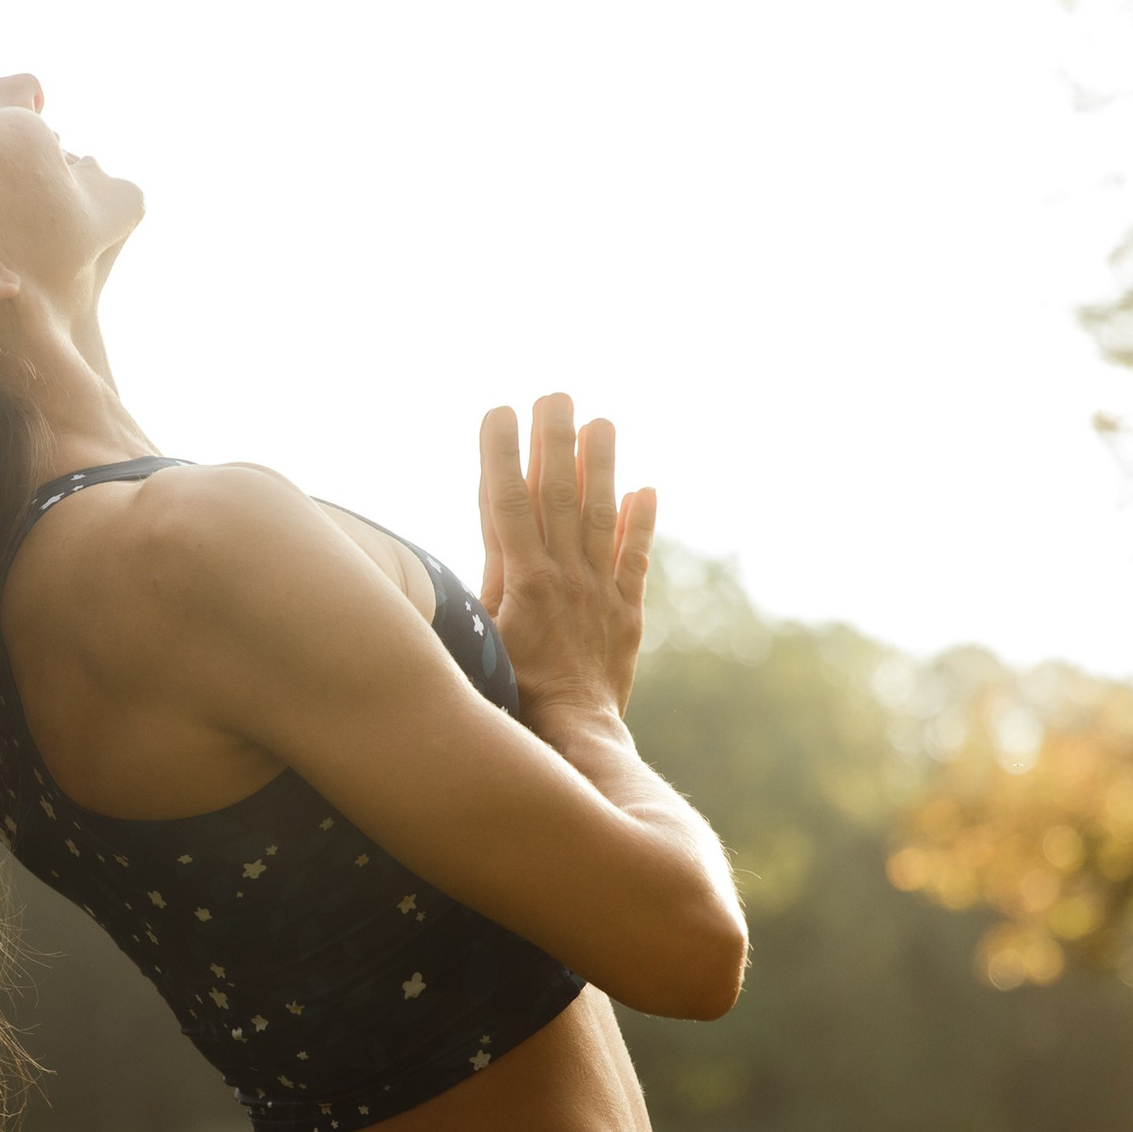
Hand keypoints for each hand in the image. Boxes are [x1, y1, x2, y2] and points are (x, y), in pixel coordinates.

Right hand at [475, 394, 655, 727]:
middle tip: (555, 395)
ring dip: (600, 467)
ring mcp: (600, 592)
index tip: (500, 411)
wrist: (575, 736)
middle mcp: (565, 577)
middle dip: (555, 441)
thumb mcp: (487, 633)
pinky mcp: (625, 613)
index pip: (509, 502)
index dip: (503, 454)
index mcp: (524, 581)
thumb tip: (497, 521)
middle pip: (557, 496)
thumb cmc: (515, 693)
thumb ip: (492, 574)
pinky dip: (640, 523)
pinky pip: (635, 559)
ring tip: (601, 422)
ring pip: (599, 516)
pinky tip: (645, 488)